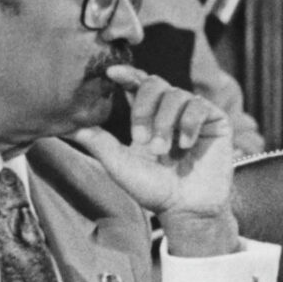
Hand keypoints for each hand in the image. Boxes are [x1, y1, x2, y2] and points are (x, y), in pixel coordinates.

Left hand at [72, 66, 237, 243]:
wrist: (185, 208)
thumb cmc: (152, 189)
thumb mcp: (118, 163)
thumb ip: (96, 141)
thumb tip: (66, 125)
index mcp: (148, 116)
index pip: (137, 84)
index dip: (127, 74)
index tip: (111, 73)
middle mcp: (171, 110)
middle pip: (155, 83)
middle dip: (143, 107)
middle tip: (141, 138)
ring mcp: (194, 114)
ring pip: (176, 94)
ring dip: (165, 122)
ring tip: (162, 150)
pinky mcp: (216, 121)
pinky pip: (199, 106)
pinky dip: (189, 124)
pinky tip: (185, 145)